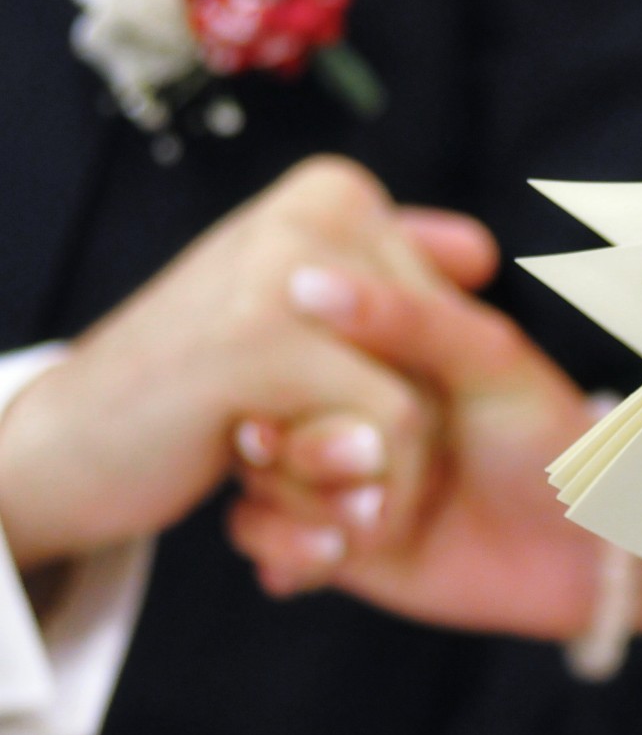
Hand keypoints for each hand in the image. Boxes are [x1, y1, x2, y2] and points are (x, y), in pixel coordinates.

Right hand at [0, 157, 475, 571]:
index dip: (434, 366)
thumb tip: (484, 254)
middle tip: (343, 476)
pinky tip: (321, 540)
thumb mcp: (310, 340)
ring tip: (327, 507)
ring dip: (384, 488)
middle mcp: (319, 210)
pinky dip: (360, 508)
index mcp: (334, 194)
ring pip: (421, 402)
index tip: (358, 399)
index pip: (469, 274)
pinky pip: (385, 436)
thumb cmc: (193, 399)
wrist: (63, 460)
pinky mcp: (259, 342)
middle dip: (415, 437)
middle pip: (450, 347)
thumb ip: (401, 297)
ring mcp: (287, 267)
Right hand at [224, 262, 607, 638]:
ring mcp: (330, 462)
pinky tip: (339, 556)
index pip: (290, 328)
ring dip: (303, 500)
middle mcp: (343, 393)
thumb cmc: (547, 437)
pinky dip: (290, 547)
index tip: (337, 385)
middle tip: (369, 462)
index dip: (303, 362)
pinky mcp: (325, 527)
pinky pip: (254, 531)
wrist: (576, 553)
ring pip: (251, 469)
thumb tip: (304, 280)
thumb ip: (407, 317)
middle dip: (304, 445)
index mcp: (379, 336)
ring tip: (370, 518)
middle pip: (259, 401)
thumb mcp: (489, 360)